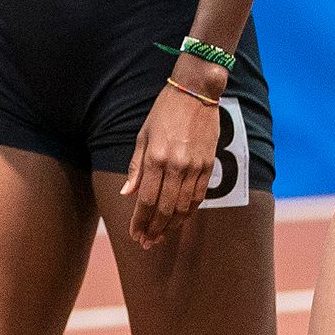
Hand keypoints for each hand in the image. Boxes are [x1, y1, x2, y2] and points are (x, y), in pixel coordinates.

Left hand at [120, 81, 221, 248]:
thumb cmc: (164, 111)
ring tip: (161, 235)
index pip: (146, 200)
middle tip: (147, 242)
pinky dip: (189, 212)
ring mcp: (194, 166)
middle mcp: (175, 165)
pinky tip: (180, 219)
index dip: (140, 221)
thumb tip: (126, 193)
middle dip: (154, 229)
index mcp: (155, 157)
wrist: (196, 91)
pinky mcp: (208, 165)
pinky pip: (199, 197)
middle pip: (164, 208)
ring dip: (171, 225)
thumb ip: (136, 167)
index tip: (135, 235)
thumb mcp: (143, 135)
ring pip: (183, 207)